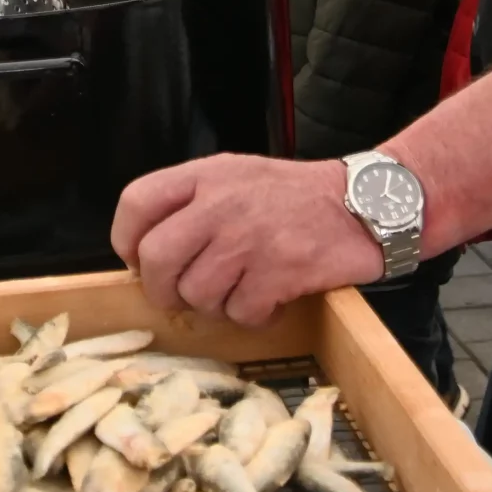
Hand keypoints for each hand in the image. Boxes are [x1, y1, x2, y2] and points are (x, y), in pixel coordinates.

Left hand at [111, 154, 380, 326]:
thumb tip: (145, 256)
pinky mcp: (280, 270)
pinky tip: (271, 298)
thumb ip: (192, 204)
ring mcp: (250, 237)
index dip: (126, 241)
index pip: (136, 202)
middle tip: (182, 296)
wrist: (365, 204)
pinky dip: (254, 316)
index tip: (138, 262)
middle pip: (156, 259)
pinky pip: (241, 313)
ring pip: (197, 294)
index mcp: (205, 174)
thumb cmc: (295, 197)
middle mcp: (221, 202)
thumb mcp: (237, 177)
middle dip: (162, 290)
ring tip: (241, 290)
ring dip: (216, 305)